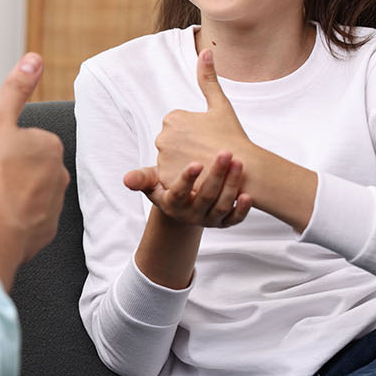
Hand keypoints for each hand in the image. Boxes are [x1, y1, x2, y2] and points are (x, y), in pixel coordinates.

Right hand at [0, 53, 66, 288]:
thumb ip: (15, 89)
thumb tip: (34, 60)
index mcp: (50, 145)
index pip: (23, 139)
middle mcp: (59, 174)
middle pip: (26, 167)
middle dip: (7, 173)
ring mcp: (54, 205)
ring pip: (26, 194)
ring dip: (8, 197)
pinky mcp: (45, 231)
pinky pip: (25, 221)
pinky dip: (11, 220)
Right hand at [124, 151, 253, 228]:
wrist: (184, 207)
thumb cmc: (167, 187)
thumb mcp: (153, 183)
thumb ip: (141, 179)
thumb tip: (127, 179)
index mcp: (172, 203)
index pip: (179, 193)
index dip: (186, 180)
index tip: (196, 162)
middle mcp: (190, 214)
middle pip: (205, 197)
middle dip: (216, 175)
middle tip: (226, 153)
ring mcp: (208, 220)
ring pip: (221, 206)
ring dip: (231, 186)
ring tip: (239, 163)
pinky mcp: (223, 223)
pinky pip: (234, 219)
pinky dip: (242, 210)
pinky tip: (248, 194)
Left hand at [152, 50, 254, 191]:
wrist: (242, 169)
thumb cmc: (232, 136)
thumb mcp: (220, 105)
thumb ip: (208, 78)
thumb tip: (206, 50)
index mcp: (173, 118)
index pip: (178, 127)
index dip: (195, 134)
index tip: (209, 138)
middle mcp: (162, 137)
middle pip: (173, 144)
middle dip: (187, 150)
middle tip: (209, 153)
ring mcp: (163, 160)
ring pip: (172, 162)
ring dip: (185, 164)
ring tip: (206, 167)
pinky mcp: (167, 180)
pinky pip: (171, 178)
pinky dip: (182, 180)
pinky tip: (198, 180)